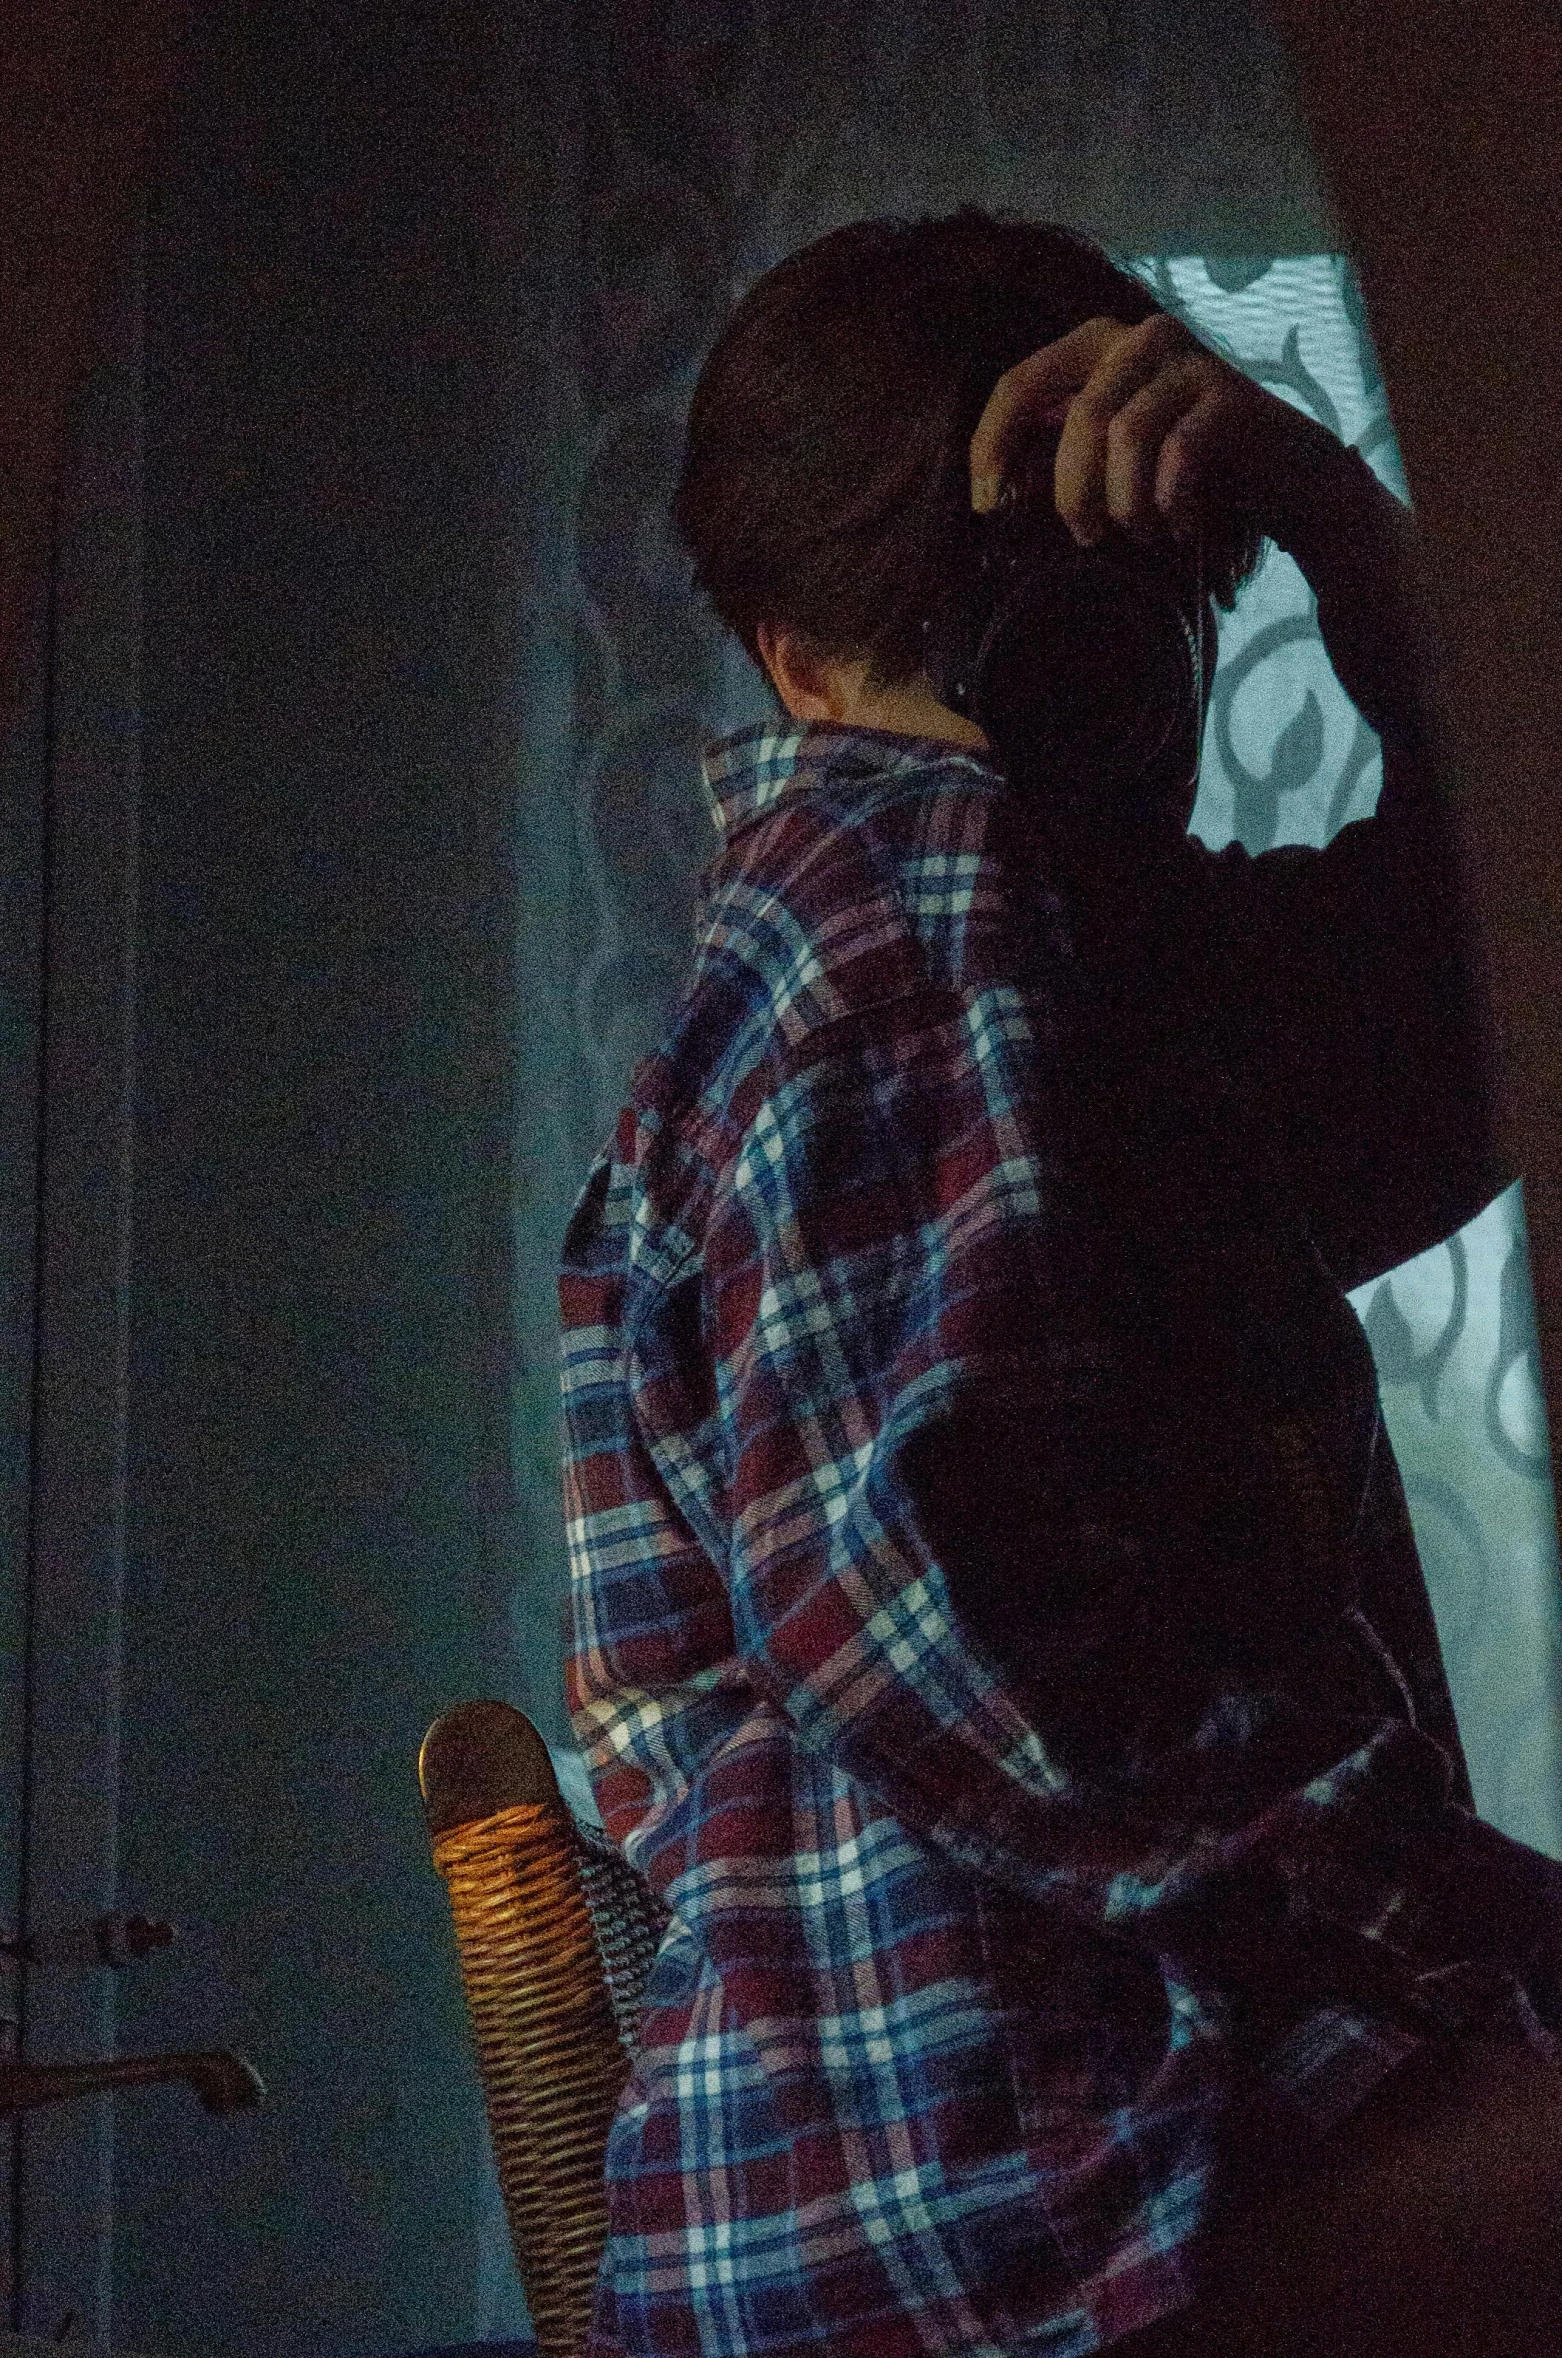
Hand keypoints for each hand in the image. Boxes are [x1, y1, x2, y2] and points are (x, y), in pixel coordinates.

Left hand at [968, 311, 1334, 551]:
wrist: (1285, 478)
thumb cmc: (1185, 471)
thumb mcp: (1110, 450)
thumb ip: (1057, 443)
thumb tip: (994, 480)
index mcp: (1098, 345)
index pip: (1020, 383)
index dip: (992, 445)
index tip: (986, 505)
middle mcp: (1141, 338)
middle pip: (1076, 415)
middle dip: (1072, 490)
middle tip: (1086, 536)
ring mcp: (1189, 360)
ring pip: (1125, 435)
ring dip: (1125, 502)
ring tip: (1140, 533)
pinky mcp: (1229, 396)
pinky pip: (1177, 454)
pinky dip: (1169, 504)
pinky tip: (1178, 529)